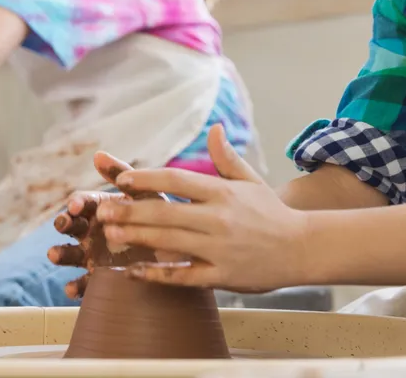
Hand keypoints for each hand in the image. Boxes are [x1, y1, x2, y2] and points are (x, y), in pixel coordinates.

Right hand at [47, 152, 178, 298]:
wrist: (181, 250)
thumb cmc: (162, 217)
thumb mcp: (146, 194)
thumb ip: (123, 175)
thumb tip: (97, 153)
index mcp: (101, 208)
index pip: (82, 202)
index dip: (77, 203)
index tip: (76, 205)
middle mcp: (92, 230)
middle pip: (72, 226)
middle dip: (64, 223)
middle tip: (62, 224)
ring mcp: (93, 255)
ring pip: (71, 253)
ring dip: (61, 252)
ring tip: (54, 254)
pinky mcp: (99, 278)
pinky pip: (84, 283)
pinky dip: (76, 286)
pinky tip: (71, 289)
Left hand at [97, 124, 310, 292]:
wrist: (303, 248)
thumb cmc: (271, 213)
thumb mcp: (250, 181)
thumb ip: (225, 157)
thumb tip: (214, 128)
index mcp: (222, 192)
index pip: (177, 179)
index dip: (146, 178)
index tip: (121, 179)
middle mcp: (219, 218)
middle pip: (166, 211)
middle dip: (130, 210)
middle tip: (102, 210)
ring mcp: (220, 248)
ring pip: (170, 242)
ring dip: (137, 237)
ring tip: (109, 234)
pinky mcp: (223, 276)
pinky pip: (184, 276)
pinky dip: (157, 274)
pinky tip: (133, 272)